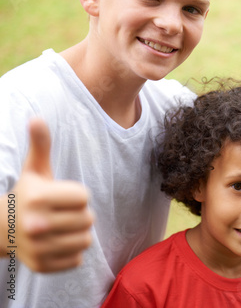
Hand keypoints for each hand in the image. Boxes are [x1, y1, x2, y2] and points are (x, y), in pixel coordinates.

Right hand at [6, 119, 92, 271]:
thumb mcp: (34, 169)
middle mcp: (35, 225)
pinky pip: (77, 259)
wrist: (2, 229)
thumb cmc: (28, 194)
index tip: (59, 196)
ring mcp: (37, 249)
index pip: (84, 198)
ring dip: (78, 233)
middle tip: (60, 213)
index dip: (76, 196)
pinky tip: (55, 244)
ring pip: (85, 240)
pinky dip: (71, 252)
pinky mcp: (41, 267)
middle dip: (79, 214)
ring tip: (60, 228)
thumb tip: (37, 118)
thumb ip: (40, 145)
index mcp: (37, 198)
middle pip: (88, 219)